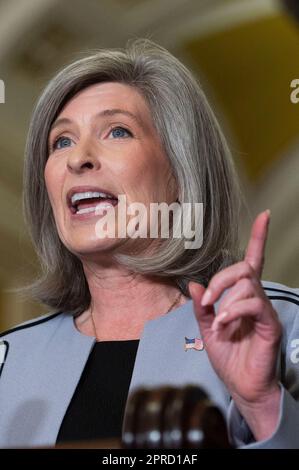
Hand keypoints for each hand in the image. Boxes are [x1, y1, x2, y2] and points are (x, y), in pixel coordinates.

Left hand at [189, 210, 281, 440]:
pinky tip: (225, 324)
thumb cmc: (229, 356)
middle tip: (208, 301)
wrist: (242, 385)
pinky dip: (234, 311)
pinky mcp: (269, 324)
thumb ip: (203, 307)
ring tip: (218, 321)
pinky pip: (253, 304)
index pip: (252, 261)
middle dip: (221, 280)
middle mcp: (255, 298)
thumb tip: (195, 285)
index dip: (258, 237)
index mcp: (242, 296)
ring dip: (225, 299)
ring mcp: (264, 310)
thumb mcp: (207, 328)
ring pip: (247, 284)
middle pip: (242, 268)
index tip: (265, 214)